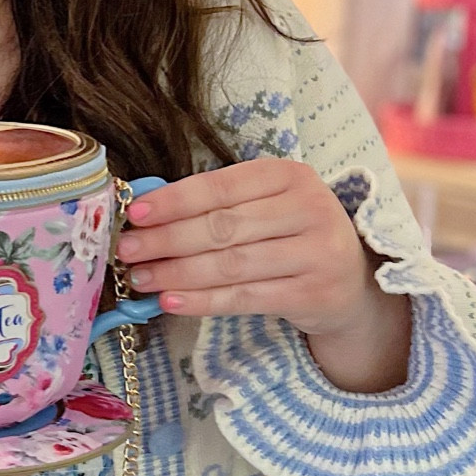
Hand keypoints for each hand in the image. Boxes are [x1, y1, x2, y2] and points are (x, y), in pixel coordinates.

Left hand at [116, 158, 411, 392]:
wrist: (349, 282)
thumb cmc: (290, 236)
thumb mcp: (267, 207)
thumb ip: (219, 205)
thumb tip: (146, 214)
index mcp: (290, 175)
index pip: (222, 186)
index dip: (175, 200)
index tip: (135, 214)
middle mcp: (309, 207)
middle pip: (223, 226)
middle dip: (168, 239)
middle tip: (126, 250)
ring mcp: (316, 252)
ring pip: (231, 264)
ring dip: (178, 272)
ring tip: (140, 278)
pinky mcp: (314, 292)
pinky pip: (246, 297)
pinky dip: (203, 300)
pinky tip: (170, 300)